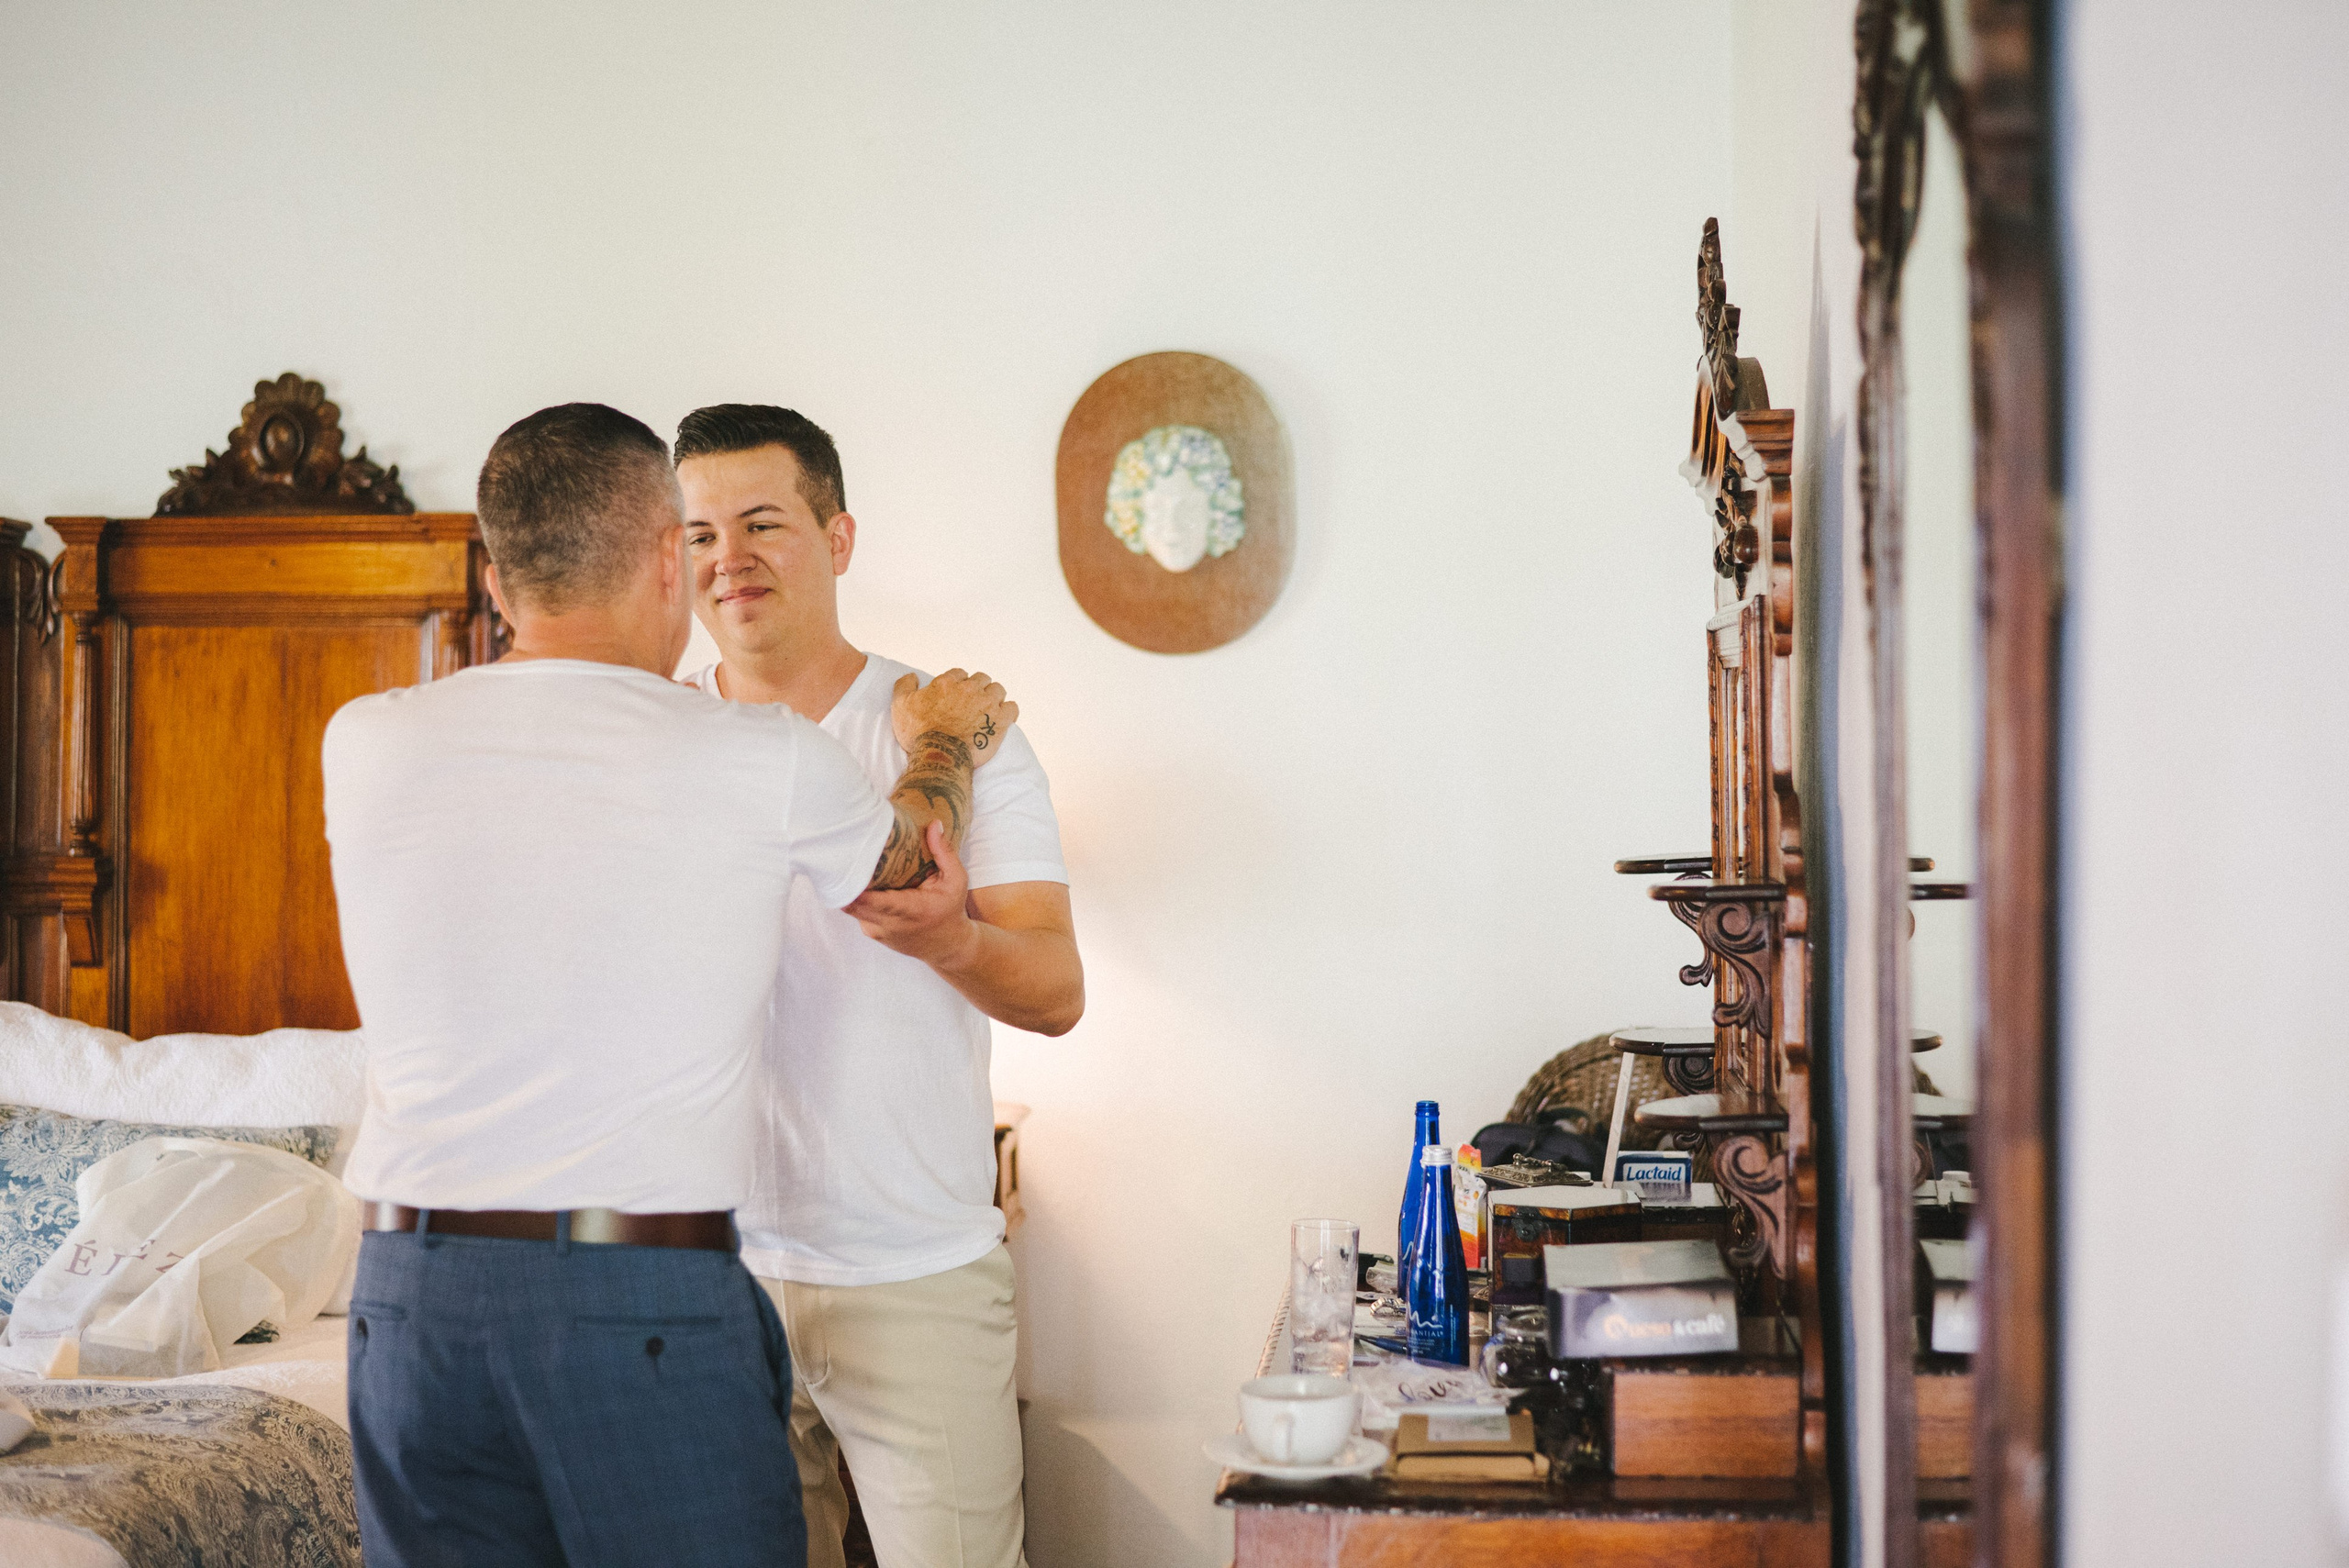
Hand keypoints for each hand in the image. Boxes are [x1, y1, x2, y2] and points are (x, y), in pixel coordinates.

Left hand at [845, 821, 979, 967]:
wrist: (946, 946)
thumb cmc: (950, 909)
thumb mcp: (955, 880)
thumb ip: (944, 852)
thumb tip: (933, 824)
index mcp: (909, 909)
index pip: (868, 901)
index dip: (852, 884)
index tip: (848, 861)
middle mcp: (888, 923)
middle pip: (850, 902)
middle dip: (845, 879)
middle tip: (844, 853)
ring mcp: (876, 930)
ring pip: (850, 906)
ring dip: (851, 886)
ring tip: (854, 864)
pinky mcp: (870, 932)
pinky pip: (856, 911)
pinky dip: (857, 896)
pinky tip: (866, 882)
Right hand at [891, 669, 1015, 767]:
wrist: (939, 756)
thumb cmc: (918, 733)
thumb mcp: (900, 706)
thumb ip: (904, 686)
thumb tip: (912, 676)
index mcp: (947, 682)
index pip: (960, 673)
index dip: (959, 684)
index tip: (957, 696)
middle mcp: (969, 688)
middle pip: (981, 679)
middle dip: (978, 688)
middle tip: (973, 703)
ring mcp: (987, 703)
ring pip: (998, 690)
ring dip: (994, 697)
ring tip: (988, 710)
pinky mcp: (1001, 720)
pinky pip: (1012, 708)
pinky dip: (1008, 711)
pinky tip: (1002, 719)